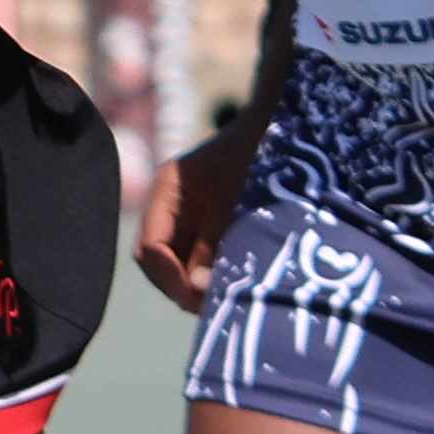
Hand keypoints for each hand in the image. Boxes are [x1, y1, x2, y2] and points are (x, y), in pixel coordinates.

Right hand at [133, 115, 256, 314]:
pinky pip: (197, 258)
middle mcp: (169, 206)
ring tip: (222, 299)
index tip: (196, 296)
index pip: (151, 247)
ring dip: (194, 284)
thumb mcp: (234, 200)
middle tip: (209, 306)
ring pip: (176, 264)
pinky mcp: (206, 225)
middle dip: (178, 285)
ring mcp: (186, 216)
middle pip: (157, 260)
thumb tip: (197, 291)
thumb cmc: (258, 152)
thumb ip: (212, 244)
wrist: (282, 126)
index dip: (169, 276)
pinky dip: (208, 275)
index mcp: (166, 191)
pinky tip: (229, 285)